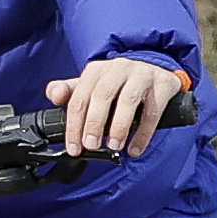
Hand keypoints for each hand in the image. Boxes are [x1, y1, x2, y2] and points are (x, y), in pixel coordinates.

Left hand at [46, 58, 184, 158]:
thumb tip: (54, 96)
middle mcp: (117, 68)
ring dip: (119, 126)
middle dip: (94, 123)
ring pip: (128, 99)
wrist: (156, 70)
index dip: (74, 125)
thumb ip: (69, 92)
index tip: (74, 148)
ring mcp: (141, 74)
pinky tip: (135, 149)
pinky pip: (153, 110)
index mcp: (96, 70)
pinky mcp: (162, 84)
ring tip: (114, 147)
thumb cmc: (119, 84)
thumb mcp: (92, 86)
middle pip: (102, 95)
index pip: (79, 98)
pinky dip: (144, 133)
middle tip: (91, 146)